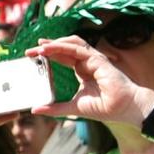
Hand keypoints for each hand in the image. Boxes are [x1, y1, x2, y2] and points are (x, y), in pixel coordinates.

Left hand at [29, 36, 150, 127]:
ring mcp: (93, 59)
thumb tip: (35, 109)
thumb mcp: (73, 107)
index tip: (32, 56)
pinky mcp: (98, 59)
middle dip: (46, 48)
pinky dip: (61, 47)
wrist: (124, 109)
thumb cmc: (105, 108)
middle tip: (29, 51)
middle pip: (64, 48)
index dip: (48, 55)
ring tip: (38, 48)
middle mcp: (87, 62)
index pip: (62, 58)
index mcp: (83, 71)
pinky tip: (49, 49)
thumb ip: (55, 108)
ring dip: (53, 44)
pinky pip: (77, 49)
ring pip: (71, 44)